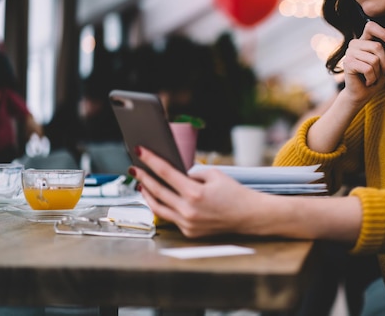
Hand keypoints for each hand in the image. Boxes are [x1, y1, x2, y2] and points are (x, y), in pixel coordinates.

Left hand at [131, 146, 263, 237]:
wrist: (248, 215)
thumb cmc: (234, 193)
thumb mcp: (214, 175)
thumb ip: (192, 174)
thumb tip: (175, 175)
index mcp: (195, 193)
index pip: (166, 173)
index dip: (151, 160)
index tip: (140, 151)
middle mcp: (188, 210)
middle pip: (157, 190)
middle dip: (144, 177)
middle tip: (135, 168)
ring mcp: (187, 224)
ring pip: (158, 208)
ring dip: (148, 194)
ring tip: (142, 184)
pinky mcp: (189, 232)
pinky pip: (170, 217)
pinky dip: (163, 206)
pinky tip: (159, 198)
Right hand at [342, 20, 384, 100]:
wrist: (361, 94)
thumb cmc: (373, 77)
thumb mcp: (384, 61)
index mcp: (363, 41)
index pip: (370, 26)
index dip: (382, 32)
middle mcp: (354, 44)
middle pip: (377, 46)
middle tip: (381, 72)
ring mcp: (349, 53)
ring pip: (374, 60)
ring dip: (378, 73)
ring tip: (372, 77)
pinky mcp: (347, 64)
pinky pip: (368, 69)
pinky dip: (372, 78)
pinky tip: (367, 81)